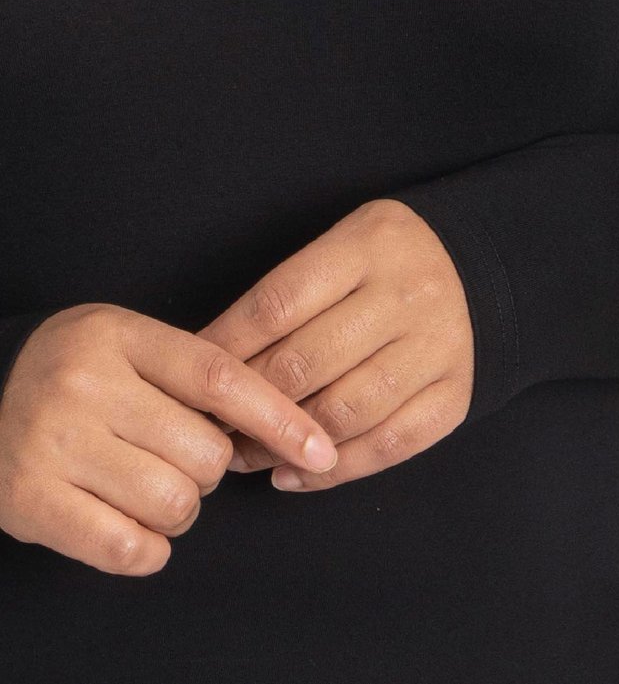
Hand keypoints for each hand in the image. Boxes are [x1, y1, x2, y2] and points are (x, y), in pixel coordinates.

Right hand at [0, 303, 337, 574]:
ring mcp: (54, 444)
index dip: (279, 417)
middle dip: (208, 468)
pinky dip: (146, 547)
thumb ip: (192, 371)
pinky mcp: (30, 502)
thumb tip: (282, 421)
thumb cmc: (73, 372)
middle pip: (205, 453)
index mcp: (121, 337)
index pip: (220, 378)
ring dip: (178, 509)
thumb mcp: (126, 344)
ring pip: (173, 503)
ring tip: (146, 486)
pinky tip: (129, 523)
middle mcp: (86, 385)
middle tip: (173, 455)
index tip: (321, 450)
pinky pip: (127, 548)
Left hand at [196, 198, 474, 490]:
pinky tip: (294, 475)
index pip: (277, 306)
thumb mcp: (344, 242)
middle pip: (305, 363)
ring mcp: (436, 348)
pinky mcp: (455, 395)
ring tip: (243, 456)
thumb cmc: (389, 259)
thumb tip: (214, 355)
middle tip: (208, 427)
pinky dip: (335, 470)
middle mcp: (405, 296)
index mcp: (366, 247)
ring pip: (343, 411)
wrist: (486, 268)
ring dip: (281, 445)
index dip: (225, 348)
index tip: (193, 377)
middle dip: (245, 405)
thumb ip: (290, 290)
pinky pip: (389, 445)